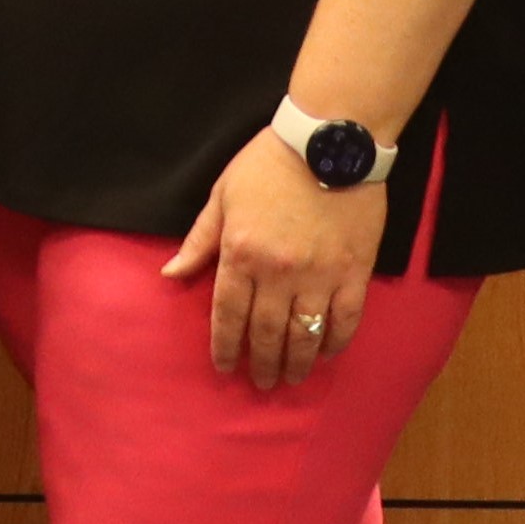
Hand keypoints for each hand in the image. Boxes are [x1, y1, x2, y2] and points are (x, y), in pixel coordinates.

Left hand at [163, 132, 390, 394]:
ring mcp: (319, 274)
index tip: (224, 367)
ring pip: (305, 334)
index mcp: (240, 254)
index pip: (227, 315)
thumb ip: (199, 240)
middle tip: (262, 383)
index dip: (225, 347)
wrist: (329, 140)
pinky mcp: (354, 271)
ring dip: (296, 363)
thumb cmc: (268, 164)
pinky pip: (345, 319)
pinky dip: (335, 341)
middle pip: (266, 332)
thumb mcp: (222, 196)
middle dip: (262, 363)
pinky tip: (326, 354)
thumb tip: (170, 274)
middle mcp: (277, 272)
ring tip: (291, 379)